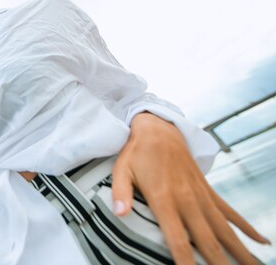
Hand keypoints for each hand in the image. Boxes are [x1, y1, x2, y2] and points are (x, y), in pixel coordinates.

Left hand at [111, 112, 269, 264]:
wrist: (159, 128)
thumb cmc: (136, 152)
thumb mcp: (121, 170)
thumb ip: (120, 193)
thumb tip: (119, 213)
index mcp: (164, 199)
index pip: (178, 239)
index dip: (186, 261)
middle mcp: (187, 200)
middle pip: (207, 240)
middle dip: (219, 263)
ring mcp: (200, 195)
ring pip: (224, 230)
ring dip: (240, 251)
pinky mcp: (207, 190)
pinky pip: (230, 212)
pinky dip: (246, 227)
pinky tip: (261, 242)